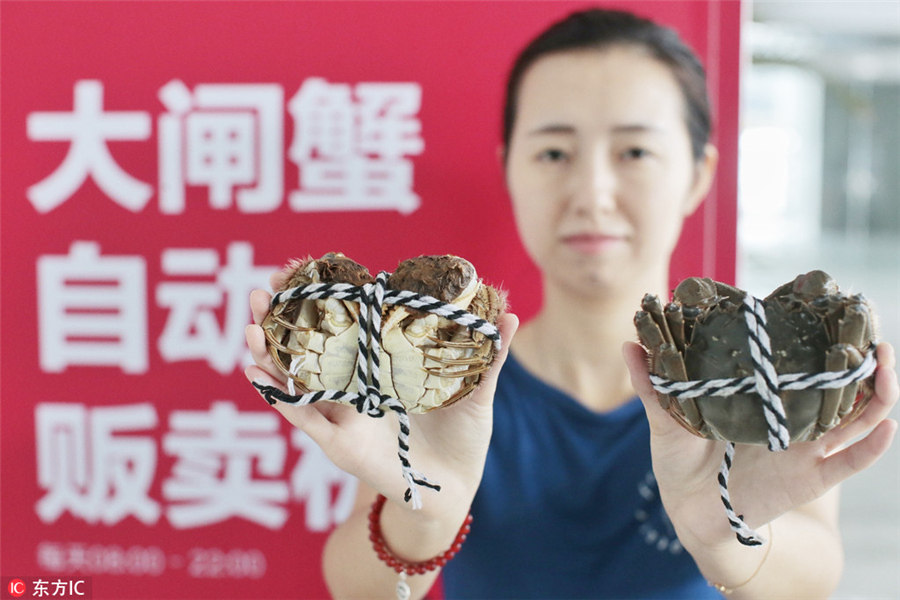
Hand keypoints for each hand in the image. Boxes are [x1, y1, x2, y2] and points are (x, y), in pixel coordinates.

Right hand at [245, 269, 518, 518]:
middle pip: (304, 350)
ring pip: (293, 382)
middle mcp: (352, 390)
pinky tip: (255, 371)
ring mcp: (341, 416)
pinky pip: (301, 417)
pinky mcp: (339, 443)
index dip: (315, 301)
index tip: (296, 268)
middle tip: (258, 289)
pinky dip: (278, 396)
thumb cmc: (461, 436)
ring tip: (249, 324)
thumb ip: (488, 355)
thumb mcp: (473, 390)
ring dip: (267, 353)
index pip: (339, 328)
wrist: (457, 487)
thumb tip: (509, 314)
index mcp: (378, 370)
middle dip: (278, 321)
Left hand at [622, 340, 897, 548]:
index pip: (797, 362)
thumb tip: (628, 343)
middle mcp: (790, 417)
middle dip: (858, 356)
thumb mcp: (666, 418)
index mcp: (760, 397)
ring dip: (876, 391)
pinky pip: (850, 462)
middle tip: (869, 326)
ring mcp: (805, 447)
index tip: (828, 306)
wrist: (691, 511)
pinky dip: (871, 445)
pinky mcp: (811, 479)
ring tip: (885, 362)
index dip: (816, 337)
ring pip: (855, 416)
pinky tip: (886, 424)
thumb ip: (653, 383)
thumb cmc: (680, 459)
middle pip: (838, 383)